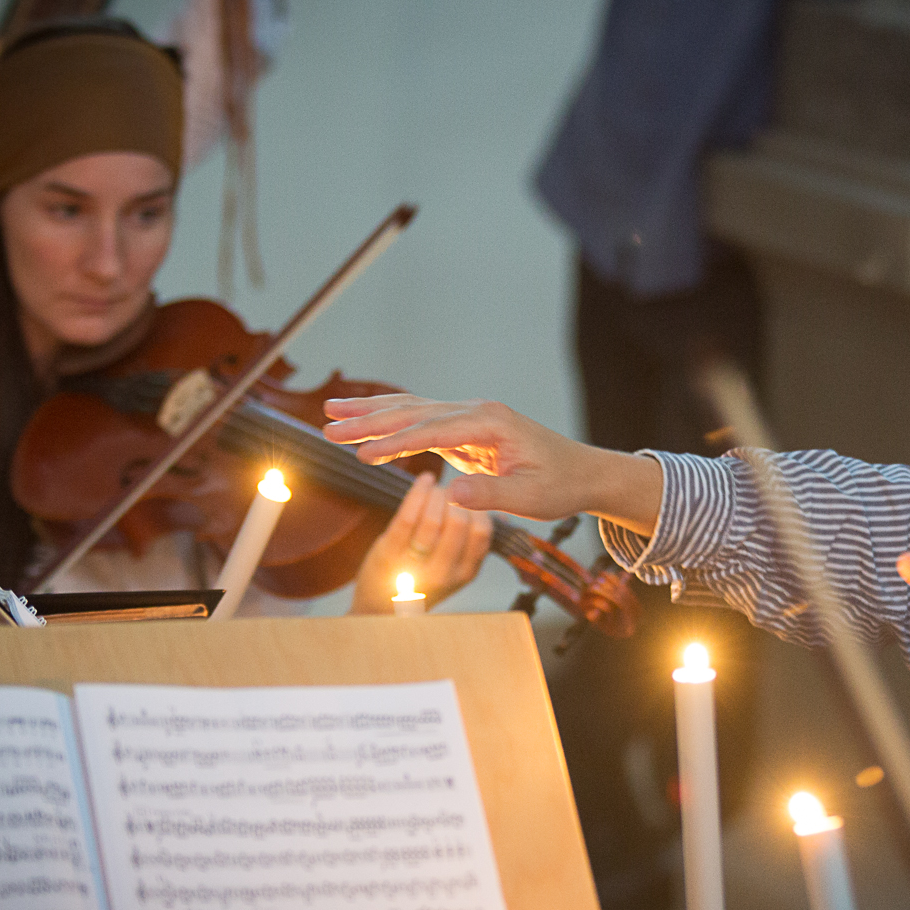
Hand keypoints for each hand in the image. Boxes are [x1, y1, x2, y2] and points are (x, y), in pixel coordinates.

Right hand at [323, 394, 663, 534]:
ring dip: (371, 414)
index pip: (434, 432)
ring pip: (412, 410)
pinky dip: (390, 421)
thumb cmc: (559, 485)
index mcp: (491, 424)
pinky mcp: (464, 429)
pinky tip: (363, 421)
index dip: (397, 444)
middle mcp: (477, 412)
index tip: (364, 456)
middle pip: (415, 412)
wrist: (581, 472)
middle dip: (369, 422)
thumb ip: (492, 496)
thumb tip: (452, 496)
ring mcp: (469, 416)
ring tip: (330, 415)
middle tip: (328, 430)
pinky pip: (420, 421)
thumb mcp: (531, 498)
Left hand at [348, 472, 491, 614]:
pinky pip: (406, 516)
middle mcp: (442, 572)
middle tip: (451, 490)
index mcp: (465, 573)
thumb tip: (502, 513)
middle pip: (458, 522)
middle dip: (456, 497)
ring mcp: (413, 563)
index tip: (470, 498)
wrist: (380, 607)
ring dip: (435, 494)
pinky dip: (417, 491)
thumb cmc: (422, 580)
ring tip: (435, 488)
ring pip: (431, 518)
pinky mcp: (388, 552)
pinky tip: (424, 480)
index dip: (478, 507)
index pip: (482, 532)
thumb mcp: (456, 570)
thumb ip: (473, 544)